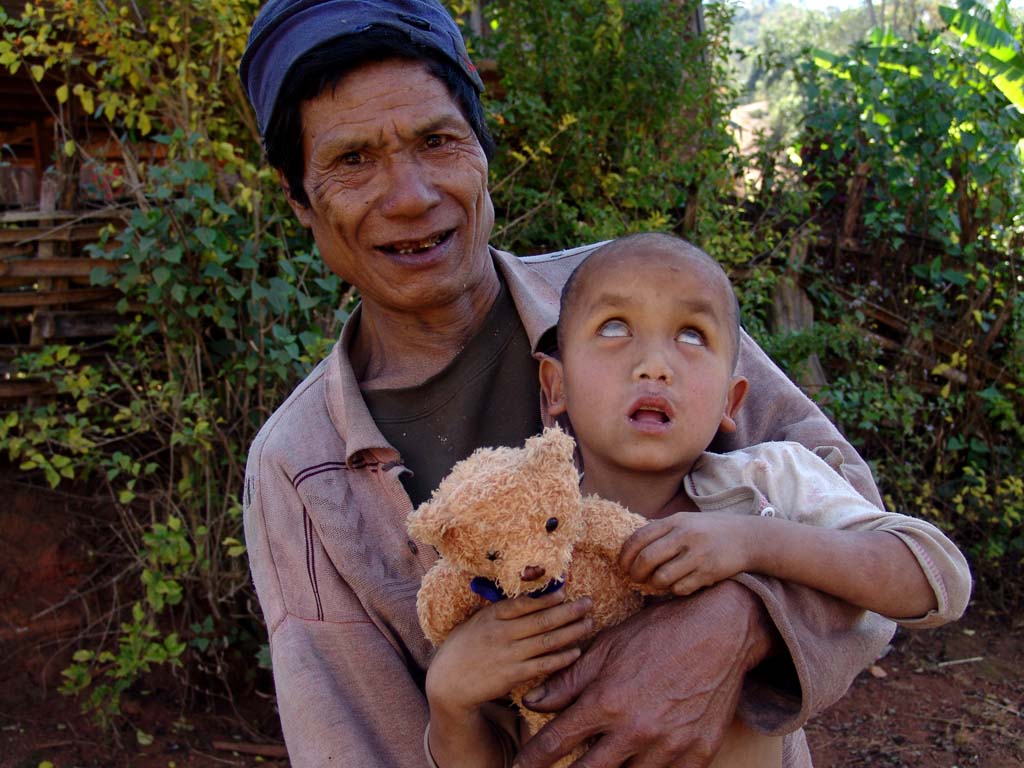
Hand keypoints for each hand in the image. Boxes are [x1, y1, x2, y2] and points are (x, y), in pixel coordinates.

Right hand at [426, 589, 592, 717]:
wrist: (447, 682)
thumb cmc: (463, 647)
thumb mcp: (476, 621)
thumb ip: (499, 611)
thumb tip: (529, 597)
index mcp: (492, 615)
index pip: (524, 603)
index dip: (547, 598)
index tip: (565, 592)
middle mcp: (501, 633)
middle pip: (542, 620)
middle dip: (569, 611)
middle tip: (588, 603)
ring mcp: (508, 655)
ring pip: (547, 641)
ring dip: (571, 632)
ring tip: (589, 623)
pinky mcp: (512, 676)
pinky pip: (542, 665)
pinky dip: (561, 658)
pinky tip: (576, 652)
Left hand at [514, 581, 772, 767]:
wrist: (720, 631)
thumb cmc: (658, 633)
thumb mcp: (607, 648)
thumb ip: (568, 680)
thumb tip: (532, 702)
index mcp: (607, 702)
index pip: (555, 743)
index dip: (532, 760)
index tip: (518, 767)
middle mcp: (635, 731)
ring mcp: (669, 747)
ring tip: (608, 755)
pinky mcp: (698, 755)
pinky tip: (643, 758)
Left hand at [619, 512, 752, 595]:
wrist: (748, 537)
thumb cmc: (711, 530)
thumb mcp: (686, 520)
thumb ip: (662, 530)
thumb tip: (632, 547)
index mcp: (675, 520)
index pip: (639, 537)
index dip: (625, 554)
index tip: (622, 565)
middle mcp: (685, 536)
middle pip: (647, 559)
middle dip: (635, 573)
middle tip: (634, 578)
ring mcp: (697, 555)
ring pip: (661, 577)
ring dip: (654, 584)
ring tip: (656, 582)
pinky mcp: (708, 573)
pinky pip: (680, 588)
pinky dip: (674, 590)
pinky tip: (678, 584)